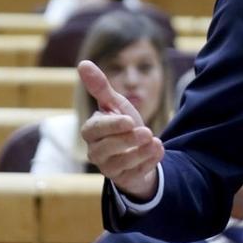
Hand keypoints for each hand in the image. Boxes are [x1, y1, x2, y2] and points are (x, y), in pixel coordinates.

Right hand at [78, 60, 163, 201]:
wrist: (139, 149)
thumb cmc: (123, 124)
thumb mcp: (116, 104)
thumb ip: (100, 87)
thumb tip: (83, 63)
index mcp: (91, 132)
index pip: (94, 130)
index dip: (111, 126)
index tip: (130, 120)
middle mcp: (96, 152)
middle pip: (105, 149)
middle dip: (128, 140)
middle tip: (147, 131)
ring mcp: (109, 168)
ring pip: (121, 163)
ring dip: (140, 152)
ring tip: (154, 140)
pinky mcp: (124, 179)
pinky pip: (135, 174)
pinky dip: (149, 162)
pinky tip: (159, 150)